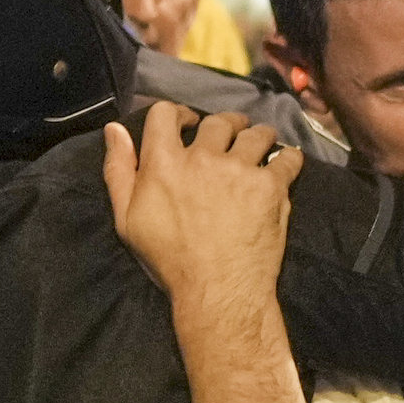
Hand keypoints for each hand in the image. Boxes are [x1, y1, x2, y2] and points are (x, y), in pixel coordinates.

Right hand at [103, 106, 296, 311]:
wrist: (217, 290)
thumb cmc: (169, 259)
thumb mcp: (127, 219)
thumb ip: (118, 170)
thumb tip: (115, 129)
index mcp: (164, 162)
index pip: (166, 113)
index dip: (178, 113)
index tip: (188, 123)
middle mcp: (203, 157)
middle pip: (218, 121)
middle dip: (226, 125)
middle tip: (232, 135)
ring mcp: (240, 169)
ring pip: (256, 134)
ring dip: (258, 136)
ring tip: (261, 145)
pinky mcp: (271, 186)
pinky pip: (287, 159)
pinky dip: (288, 159)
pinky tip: (286, 165)